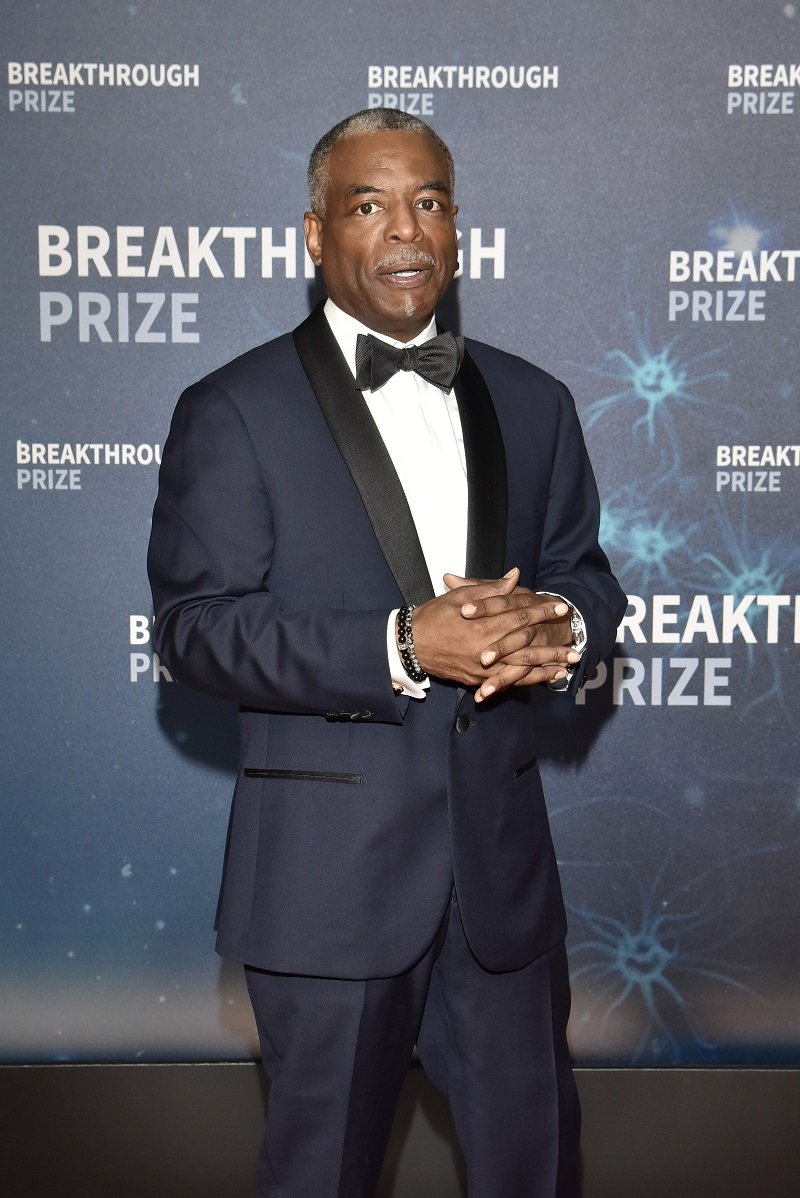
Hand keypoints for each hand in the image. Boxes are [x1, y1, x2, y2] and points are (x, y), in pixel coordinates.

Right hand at [410, 568, 579, 696]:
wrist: (409, 646)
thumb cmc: (433, 617)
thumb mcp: (460, 597)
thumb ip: (490, 589)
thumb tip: (514, 576)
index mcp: (482, 625)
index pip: (518, 616)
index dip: (541, 610)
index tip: (560, 606)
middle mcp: (485, 649)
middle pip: (526, 644)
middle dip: (552, 641)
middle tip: (576, 639)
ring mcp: (482, 668)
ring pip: (522, 667)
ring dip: (548, 665)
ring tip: (571, 663)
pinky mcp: (478, 680)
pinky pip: (509, 682)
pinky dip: (530, 679)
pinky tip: (548, 678)